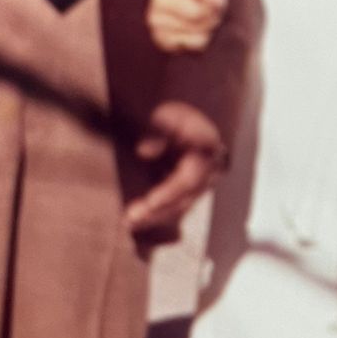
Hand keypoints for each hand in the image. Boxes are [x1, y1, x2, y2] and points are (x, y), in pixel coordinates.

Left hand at [125, 101, 226, 239]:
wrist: (189, 125)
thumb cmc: (176, 118)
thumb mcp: (166, 115)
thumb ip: (157, 131)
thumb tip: (143, 151)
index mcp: (207, 152)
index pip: (190, 178)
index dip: (170, 192)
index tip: (150, 201)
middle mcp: (208, 174)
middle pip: (184, 199)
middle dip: (157, 210)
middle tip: (131, 216)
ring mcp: (200, 187)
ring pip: (178, 209)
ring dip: (154, 218)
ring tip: (128, 222)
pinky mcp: (189, 195)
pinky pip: (174, 211)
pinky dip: (155, 216)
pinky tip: (133, 222)